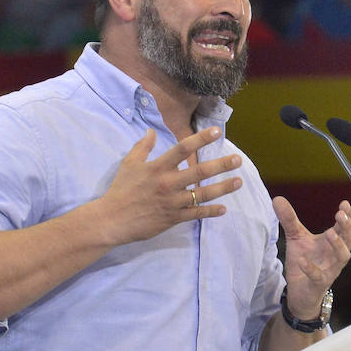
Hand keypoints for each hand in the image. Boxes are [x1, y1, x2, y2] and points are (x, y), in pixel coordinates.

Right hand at [98, 127, 242, 245]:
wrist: (112, 219)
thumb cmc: (120, 190)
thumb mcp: (129, 164)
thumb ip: (142, 147)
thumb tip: (151, 131)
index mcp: (157, 167)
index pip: (183, 149)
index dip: (201, 139)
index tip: (217, 132)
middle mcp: (168, 183)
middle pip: (199, 172)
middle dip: (221, 165)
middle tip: (238, 159)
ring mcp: (172, 202)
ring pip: (202, 194)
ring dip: (223, 188)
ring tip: (238, 182)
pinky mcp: (173, 218)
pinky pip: (195, 214)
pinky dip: (210, 212)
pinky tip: (223, 209)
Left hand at [273, 197, 350, 316]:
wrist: (299, 291)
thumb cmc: (303, 261)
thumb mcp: (295, 238)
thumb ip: (289, 219)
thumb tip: (277, 199)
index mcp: (333, 242)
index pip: (346, 227)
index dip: (349, 215)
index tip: (344, 204)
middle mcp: (335, 255)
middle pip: (350, 239)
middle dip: (347, 226)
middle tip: (340, 214)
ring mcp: (330, 269)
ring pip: (343, 257)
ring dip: (338, 245)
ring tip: (329, 233)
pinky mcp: (318, 283)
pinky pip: (318, 276)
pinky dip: (311, 268)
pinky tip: (302, 260)